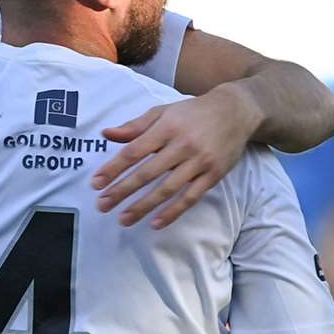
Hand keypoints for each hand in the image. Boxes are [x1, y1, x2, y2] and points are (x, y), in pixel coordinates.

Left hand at [93, 85, 260, 228]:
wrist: (236, 111)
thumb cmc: (192, 112)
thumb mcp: (162, 111)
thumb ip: (134, 126)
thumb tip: (106, 134)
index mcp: (166, 128)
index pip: (134, 151)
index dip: (113, 168)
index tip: (96, 183)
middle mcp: (182, 145)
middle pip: (147, 173)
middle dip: (122, 191)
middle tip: (102, 205)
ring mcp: (199, 162)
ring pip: (168, 189)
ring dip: (144, 206)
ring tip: (124, 219)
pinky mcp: (213, 175)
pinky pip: (191, 197)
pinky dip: (173, 211)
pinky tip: (156, 223)